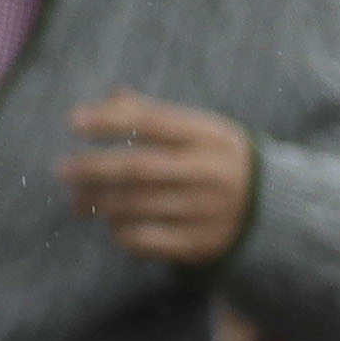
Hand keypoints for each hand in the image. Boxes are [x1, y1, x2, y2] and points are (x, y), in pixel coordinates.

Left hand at [59, 91, 256, 267]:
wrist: (277, 212)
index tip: (73, 121)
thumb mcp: (203, 132)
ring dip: (99, 202)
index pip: (153, 122)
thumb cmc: (220, 161)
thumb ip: (158, 116)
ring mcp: (206, 211)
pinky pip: (147, 239)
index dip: (110, 120)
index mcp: (211, 137)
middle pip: (139, 168)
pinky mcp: (199, 244)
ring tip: (78, 200)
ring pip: (138, 205)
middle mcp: (209, 172)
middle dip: (94, 168)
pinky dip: (121, 231)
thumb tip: (113, 97)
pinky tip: (111, 224)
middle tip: (62, 169)